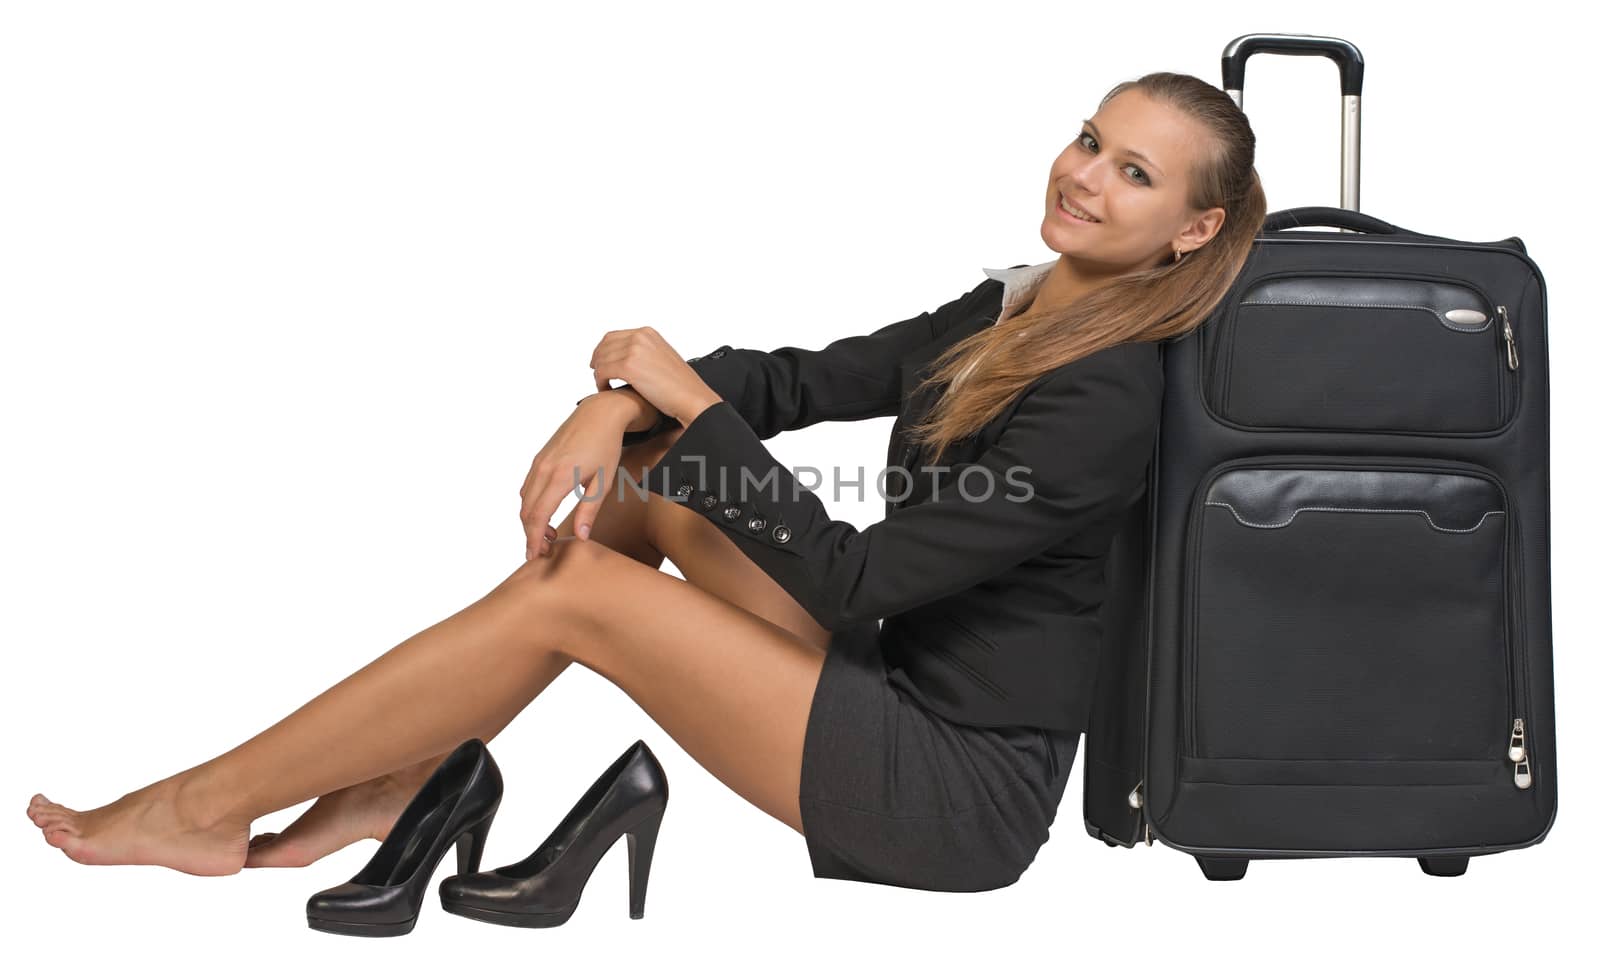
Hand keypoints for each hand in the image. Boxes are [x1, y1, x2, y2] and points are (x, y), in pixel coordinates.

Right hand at [518, 394, 636, 559]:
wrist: (599, 414)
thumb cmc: (606, 447)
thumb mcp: (603, 482)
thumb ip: (589, 510)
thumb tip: (580, 537)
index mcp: (559, 477)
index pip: (538, 517)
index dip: (533, 540)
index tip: (534, 556)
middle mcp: (543, 470)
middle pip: (526, 511)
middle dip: (530, 534)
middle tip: (542, 550)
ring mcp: (538, 463)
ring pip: (524, 500)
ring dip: (531, 520)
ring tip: (547, 534)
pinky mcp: (539, 458)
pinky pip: (527, 487)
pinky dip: (531, 504)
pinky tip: (545, 512)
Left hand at [589, 327, 720, 425]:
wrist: (692, 397)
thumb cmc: (681, 384)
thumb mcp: (663, 357)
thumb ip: (645, 352)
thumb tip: (629, 357)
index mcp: (647, 333)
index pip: (613, 336)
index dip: (602, 349)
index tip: (599, 360)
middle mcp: (639, 337)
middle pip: (604, 346)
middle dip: (597, 360)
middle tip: (597, 373)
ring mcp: (633, 350)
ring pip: (601, 359)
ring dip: (598, 373)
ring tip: (603, 385)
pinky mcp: (629, 367)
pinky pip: (602, 372)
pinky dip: (600, 382)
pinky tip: (605, 390)